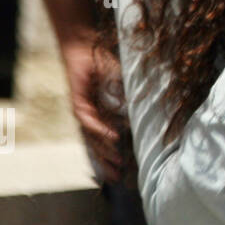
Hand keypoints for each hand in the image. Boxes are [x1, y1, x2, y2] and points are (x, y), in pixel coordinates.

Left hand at [60, 30, 122, 180]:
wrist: (82, 46)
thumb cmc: (101, 63)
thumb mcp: (122, 83)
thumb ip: (130, 98)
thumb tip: (147, 110)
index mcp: (99, 114)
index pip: (105, 139)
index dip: (111, 154)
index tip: (123, 170)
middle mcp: (89, 116)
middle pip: (97, 144)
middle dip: (107, 161)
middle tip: (118, 178)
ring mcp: (83, 111)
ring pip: (92, 137)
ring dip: (104, 150)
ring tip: (118, 162)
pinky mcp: (78, 103)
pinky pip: (89, 120)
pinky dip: (100, 129)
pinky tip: (112, 137)